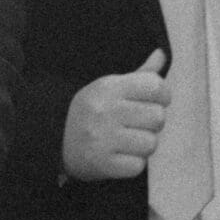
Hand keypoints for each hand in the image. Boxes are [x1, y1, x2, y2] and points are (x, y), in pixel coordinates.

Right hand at [61, 52, 169, 180]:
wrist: (57, 140)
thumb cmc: (92, 111)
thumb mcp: (110, 87)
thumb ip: (140, 74)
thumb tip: (162, 54)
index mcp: (108, 87)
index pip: (156, 86)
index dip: (162, 95)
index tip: (153, 101)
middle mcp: (104, 111)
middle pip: (158, 117)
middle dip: (152, 123)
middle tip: (136, 124)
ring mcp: (102, 139)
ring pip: (151, 143)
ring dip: (143, 145)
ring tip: (127, 140)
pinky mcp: (103, 163)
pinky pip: (138, 165)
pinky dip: (133, 163)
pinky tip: (120, 155)